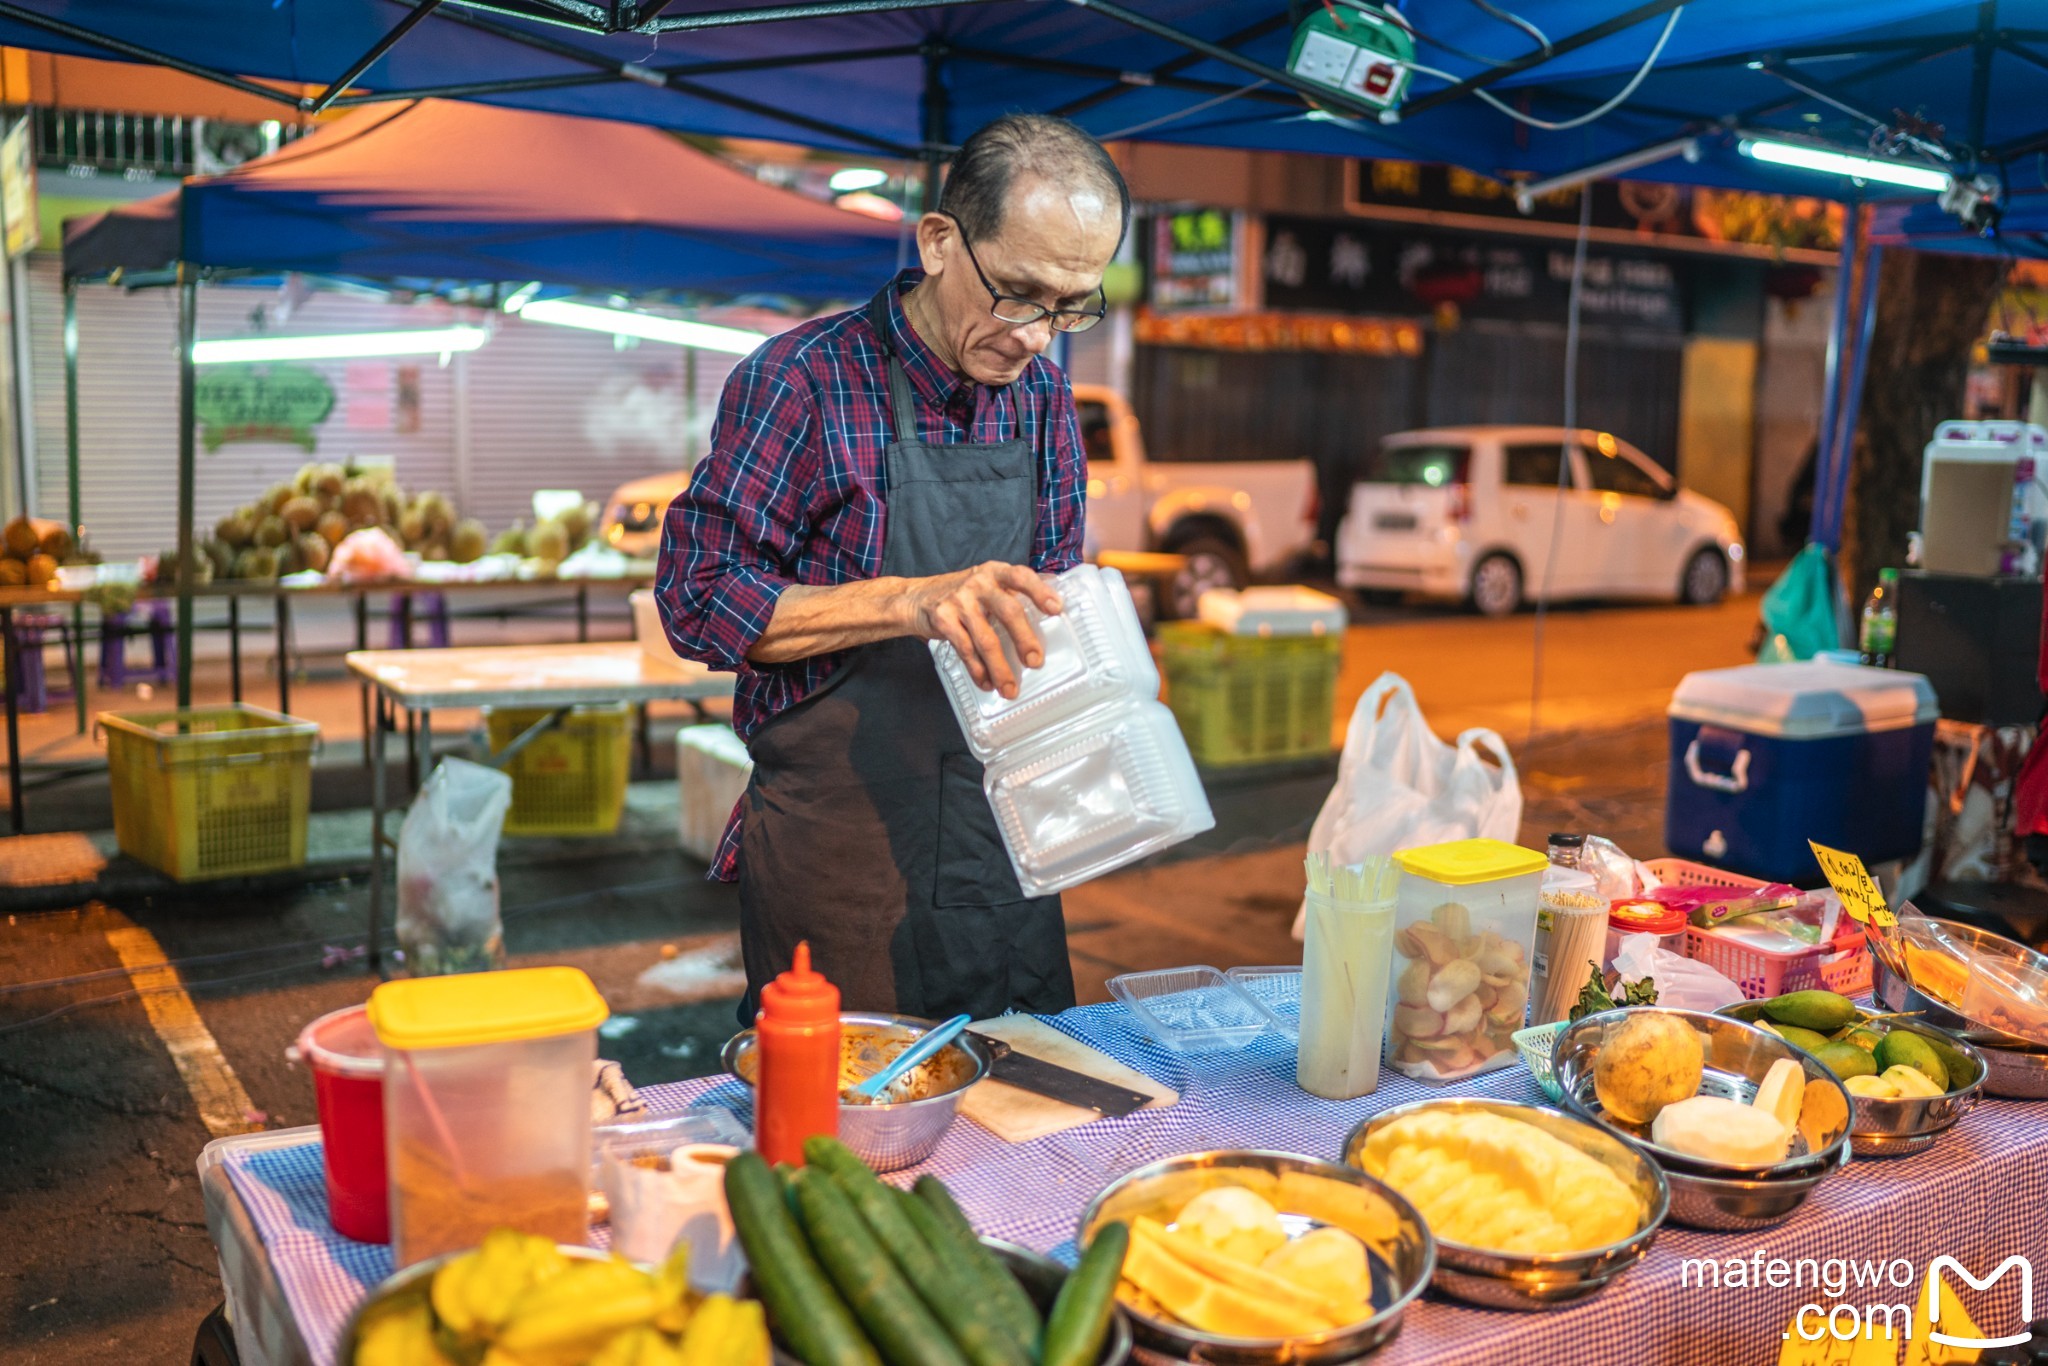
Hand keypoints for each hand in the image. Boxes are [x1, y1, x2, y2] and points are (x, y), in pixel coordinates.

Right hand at [904, 562, 1062, 697]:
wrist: (916, 598)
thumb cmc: (963, 595)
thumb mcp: (986, 585)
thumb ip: (1010, 594)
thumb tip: (1051, 615)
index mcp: (995, 572)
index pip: (1021, 577)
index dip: (1040, 591)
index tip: (1057, 609)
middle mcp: (979, 583)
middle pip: (1008, 611)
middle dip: (1024, 639)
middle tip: (1035, 662)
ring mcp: (959, 600)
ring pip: (985, 639)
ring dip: (999, 667)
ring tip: (1010, 689)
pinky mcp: (942, 619)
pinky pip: (965, 649)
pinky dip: (977, 670)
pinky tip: (986, 683)